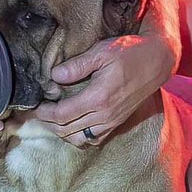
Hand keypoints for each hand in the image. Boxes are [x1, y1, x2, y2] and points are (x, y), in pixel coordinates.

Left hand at [26, 34, 175, 146]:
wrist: (157, 61)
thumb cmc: (130, 53)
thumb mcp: (101, 52)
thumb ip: (77, 65)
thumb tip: (54, 76)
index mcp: (98, 98)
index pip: (62, 115)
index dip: (44, 113)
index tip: (34, 106)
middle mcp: (105, 115)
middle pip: (66, 130)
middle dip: (48, 123)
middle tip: (38, 112)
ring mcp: (112, 121)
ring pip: (79, 139)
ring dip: (62, 132)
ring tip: (53, 119)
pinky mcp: (117, 122)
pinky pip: (94, 139)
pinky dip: (79, 136)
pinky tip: (73, 124)